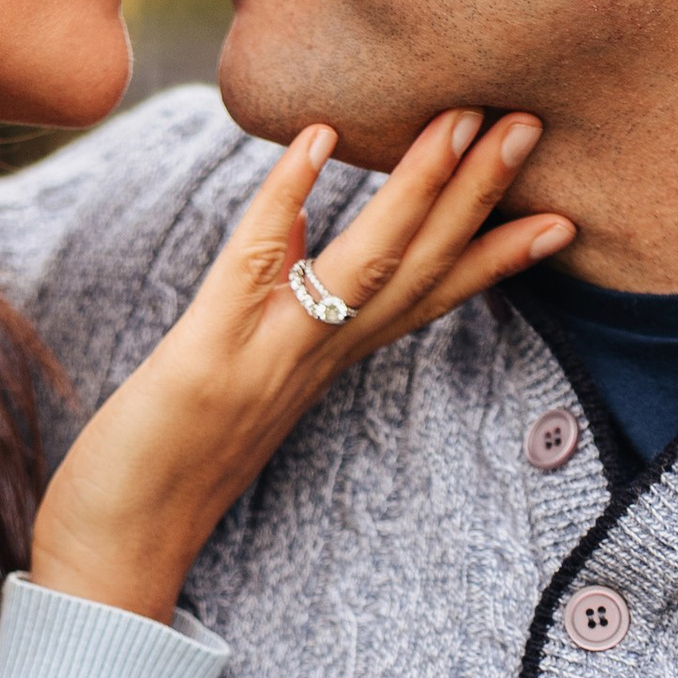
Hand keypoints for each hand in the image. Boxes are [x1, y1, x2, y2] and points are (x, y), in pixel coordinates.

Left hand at [29, 109, 569, 622]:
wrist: (116, 557)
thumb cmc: (165, 472)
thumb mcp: (237, 382)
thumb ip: (274, 311)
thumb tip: (298, 235)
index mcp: (323, 365)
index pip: (425, 301)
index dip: (495, 258)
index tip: (561, 215)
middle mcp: (311, 362)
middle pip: (415, 270)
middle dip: (479, 197)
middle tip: (533, 125)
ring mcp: (265, 361)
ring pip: (363, 268)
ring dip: (417, 191)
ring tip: (461, 120)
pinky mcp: (205, 361)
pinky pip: (254, 268)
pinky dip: (286, 200)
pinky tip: (316, 138)